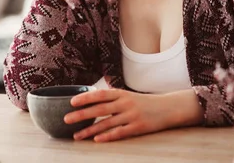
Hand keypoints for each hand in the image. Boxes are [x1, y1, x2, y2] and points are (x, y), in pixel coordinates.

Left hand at [64, 89, 185, 141]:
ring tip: (77, 136)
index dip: (86, 97)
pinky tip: (97, 140)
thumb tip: (92, 98)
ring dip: (90, 130)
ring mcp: (132, 115)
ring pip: (106, 123)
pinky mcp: (138, 127)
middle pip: (100, 109)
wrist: (167, 108)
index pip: (101, 94)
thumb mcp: (128, 96)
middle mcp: (126, 103)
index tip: (71, 102)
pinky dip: (107, 136)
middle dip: (82, 114)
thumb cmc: (144, 102)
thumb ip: (112, 97)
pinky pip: (119, 132)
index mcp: (122, 93)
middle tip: (66, 119)